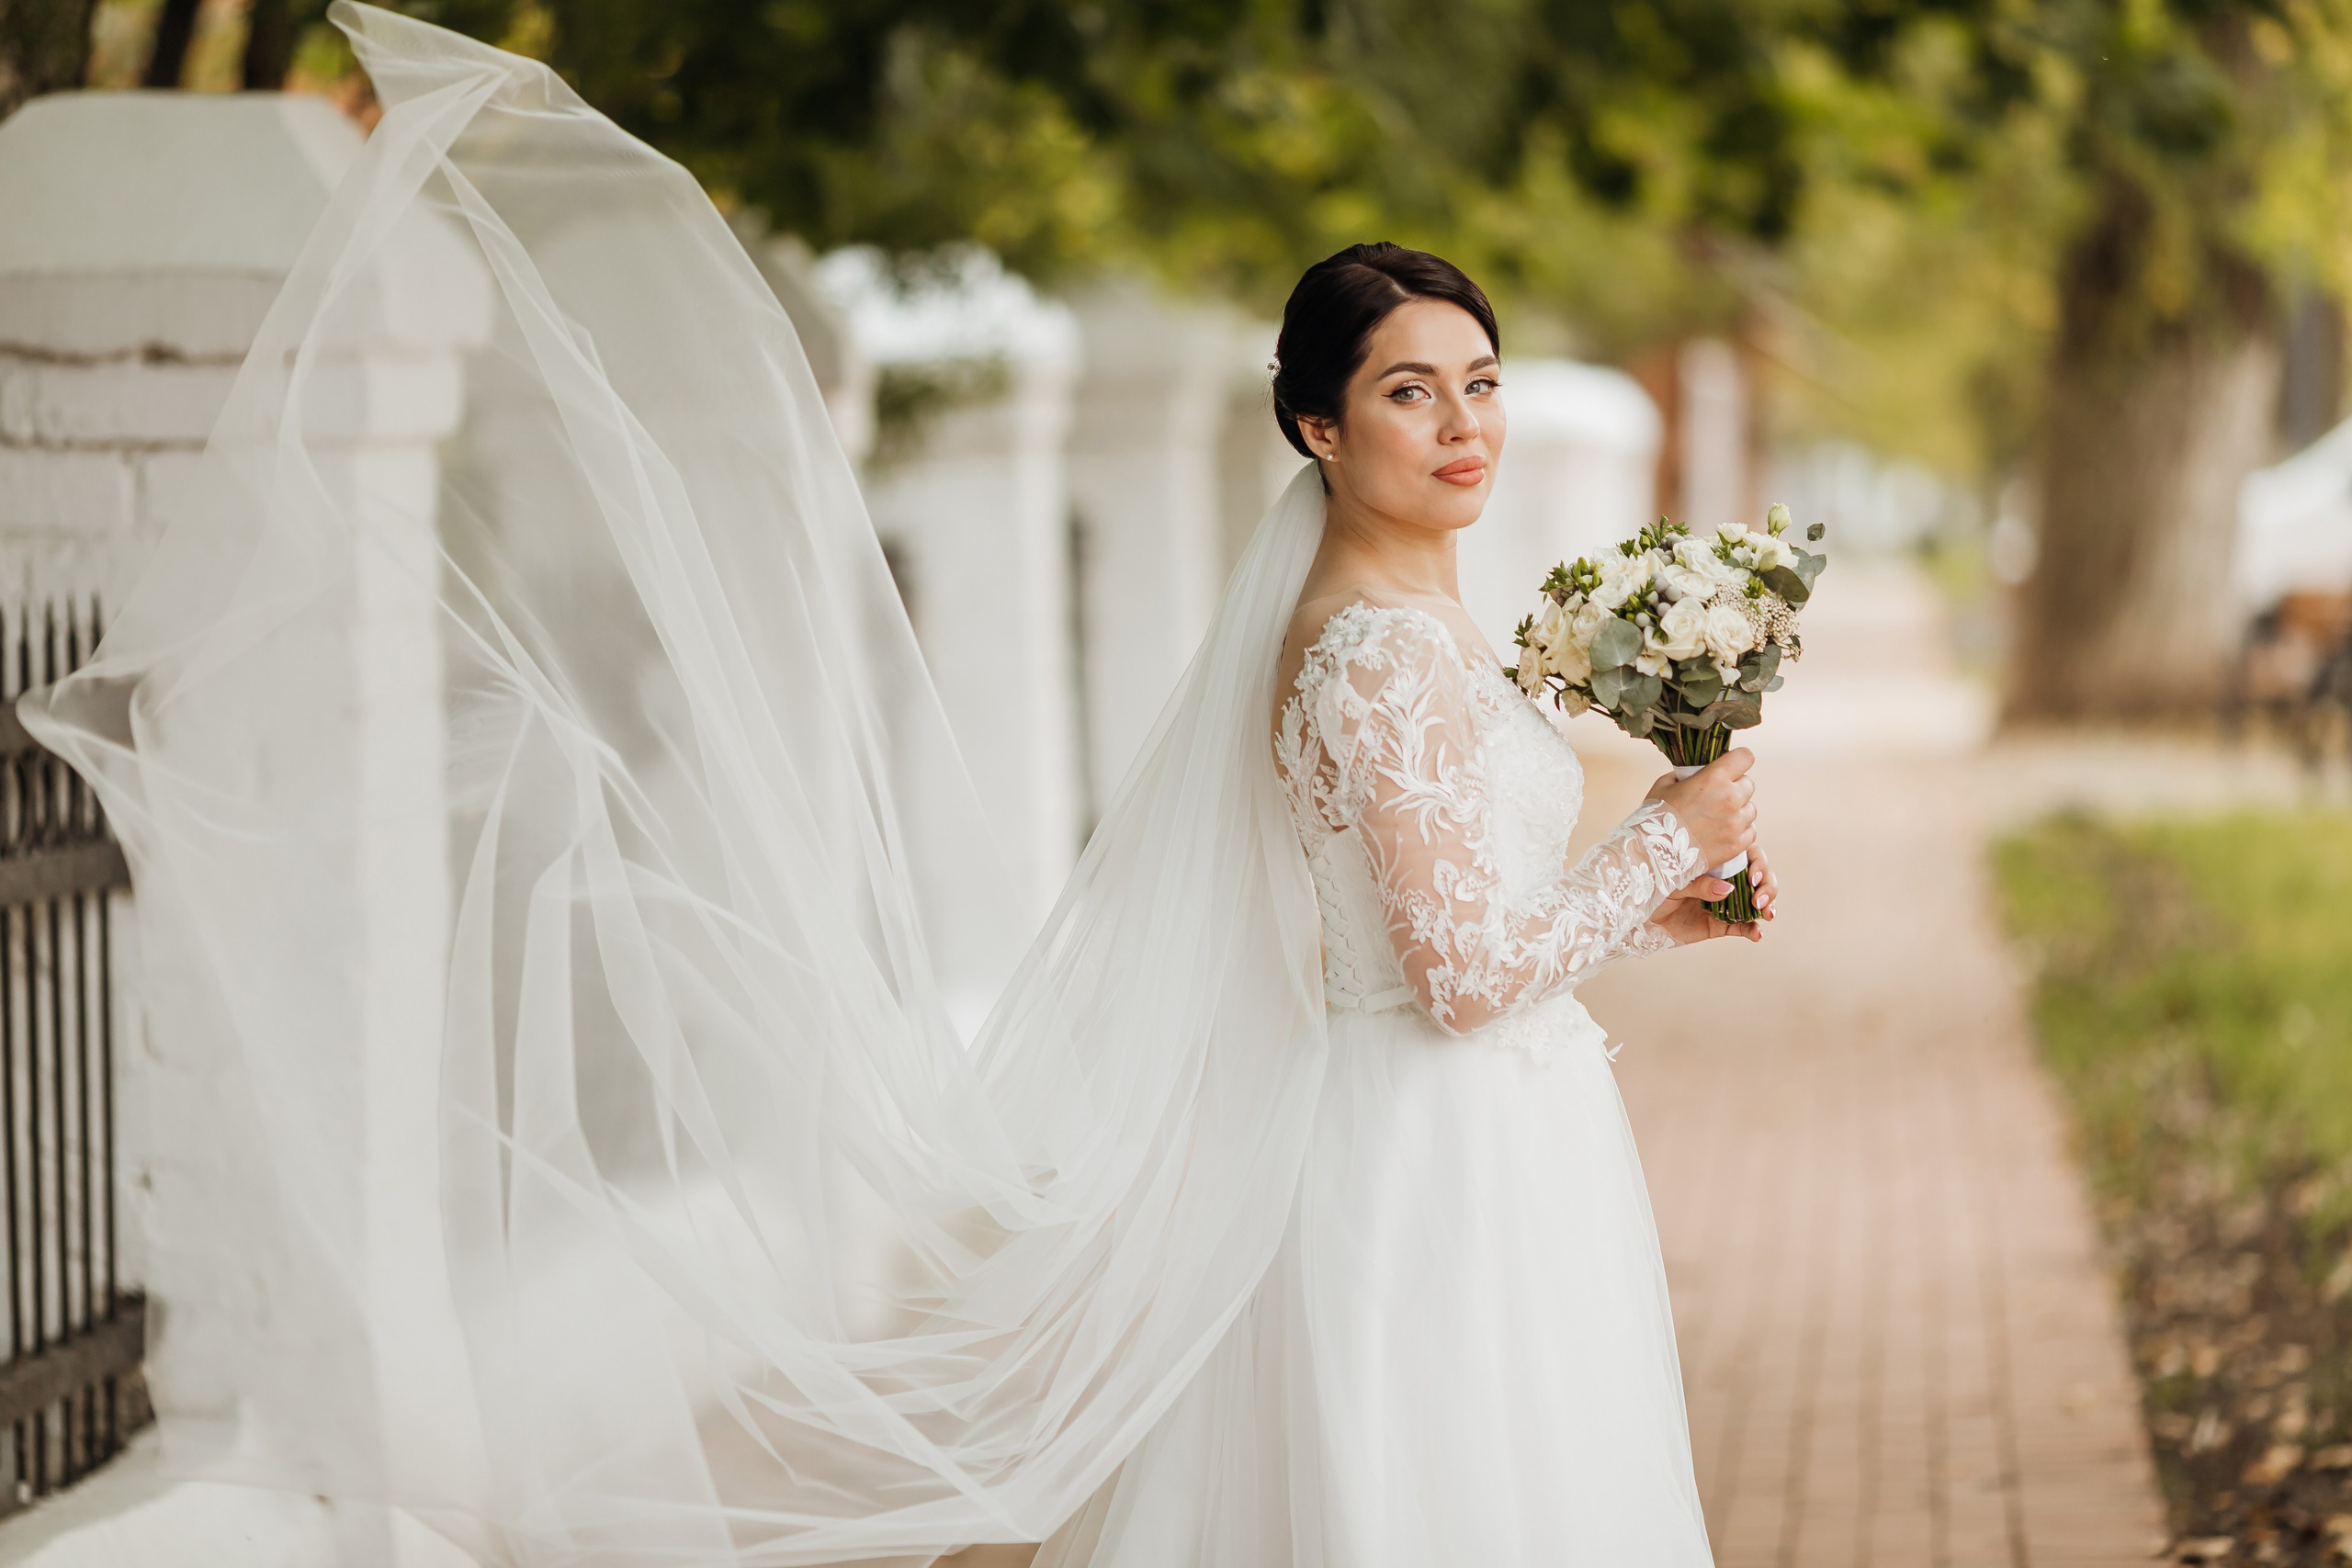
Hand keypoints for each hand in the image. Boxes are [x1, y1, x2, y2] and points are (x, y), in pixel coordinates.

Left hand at [1650, 844, 1777, 946]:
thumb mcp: (1675, 883)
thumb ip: (1700, 885)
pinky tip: (1757, 934)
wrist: (1643, 917)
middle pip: (1760, 878)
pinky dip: (1754, 930)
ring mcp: (1727, 903)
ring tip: (1767, 915)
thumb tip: (1728, 889)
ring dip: (1767, 907)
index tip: (1752, 878)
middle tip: (1759, 901)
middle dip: (1767, 887)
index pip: (1749, 856)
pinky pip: (1744, 927)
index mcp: (1718, 862)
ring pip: (1757, 901)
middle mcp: (1727, 880)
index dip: (1758, 865)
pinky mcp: (1722, 924)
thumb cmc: (1655, 890)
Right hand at [1651, 749, 1756, 870]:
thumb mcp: (1665, 784)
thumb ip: (1687, 775)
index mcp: (1714, 778)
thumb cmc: (1654, 816)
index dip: (1738, 760)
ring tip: (1718, 817)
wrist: (1652, 854)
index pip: (1745, 757)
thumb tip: (1697, 773)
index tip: (1731, 766)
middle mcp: (1730, 799)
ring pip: (1751, 809)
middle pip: (1749, 783)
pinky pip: (1750, 831)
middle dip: (1736, 787)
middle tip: (1718, 796)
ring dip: (1739, 810)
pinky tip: (1722, 832)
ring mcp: (1735, 824)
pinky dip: (1740, 831)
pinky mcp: (1736, 845)